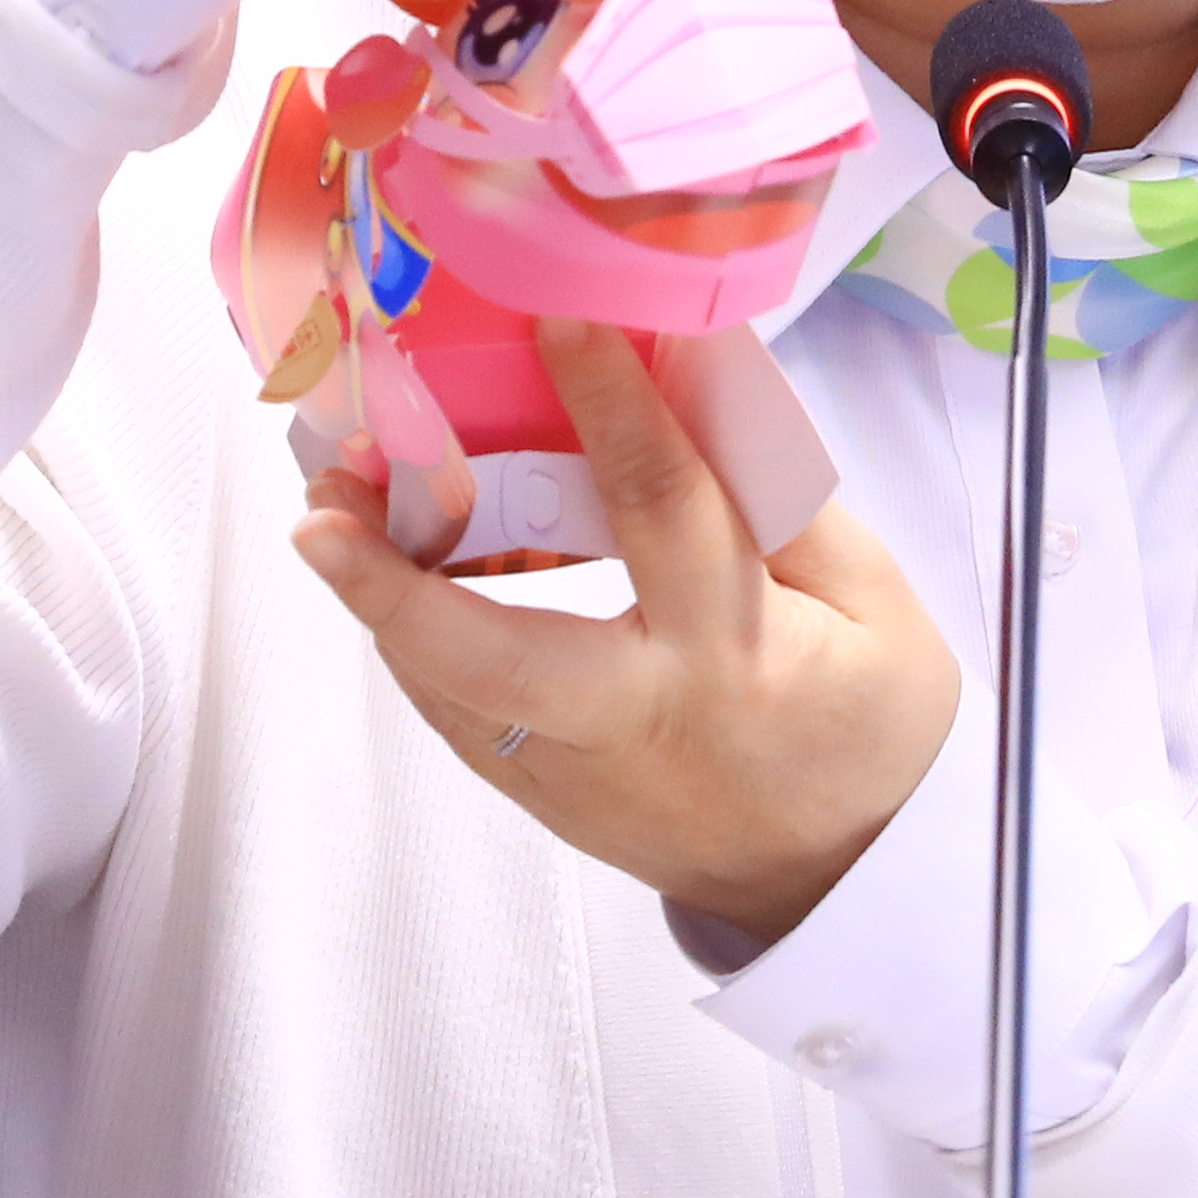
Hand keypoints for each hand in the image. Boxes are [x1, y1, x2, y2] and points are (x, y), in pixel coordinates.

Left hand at [293, 320, 959, 939]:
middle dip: (392, 580)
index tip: (559, 317)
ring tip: (332, 504)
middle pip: (488, 654)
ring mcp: (573, 770)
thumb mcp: (875, 607)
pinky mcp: (542, 795)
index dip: (610, 404)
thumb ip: (786, 503)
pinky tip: (393, 568)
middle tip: (321, 507)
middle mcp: (634, 714)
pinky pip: (461, 710)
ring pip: (448, 686)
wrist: (840, 880)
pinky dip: (419, 635)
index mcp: (731, 651)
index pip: (659, 507)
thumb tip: (697, 387)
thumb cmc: (866, 730)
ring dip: (380, 597)